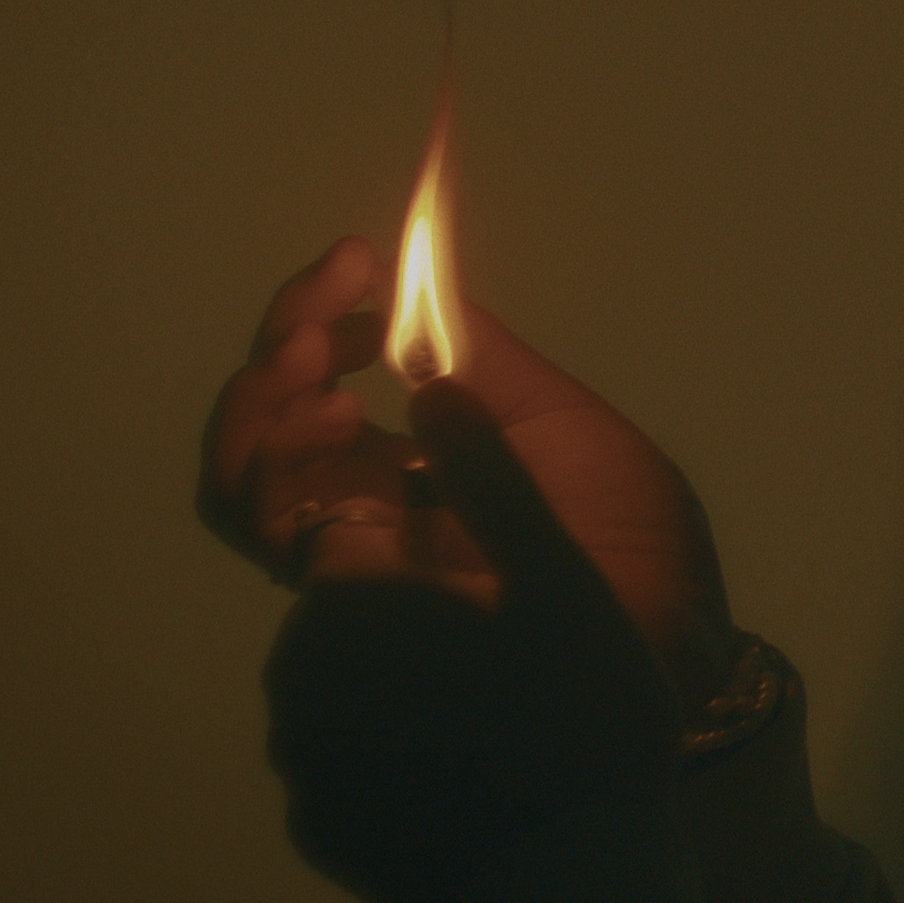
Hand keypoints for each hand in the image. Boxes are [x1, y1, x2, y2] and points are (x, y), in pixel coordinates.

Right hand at [200, 237, 740, 704]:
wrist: (657, 644)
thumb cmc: (630, 536)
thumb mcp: (562, 425)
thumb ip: (484, 367)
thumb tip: (414, 286)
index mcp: (425, 454)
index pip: (335, 374)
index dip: (326, 309)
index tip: (358, 259)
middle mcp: (370, 500)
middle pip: (273, 412)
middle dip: (285, 335)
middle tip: (333, 294)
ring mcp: (352, 547)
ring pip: (246, 468)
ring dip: (264, 396)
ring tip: (321, 358)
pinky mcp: (344, 590)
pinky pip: (269, 523)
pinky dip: (277, 456)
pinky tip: (337, 415)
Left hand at [265, 381, 680, 902]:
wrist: (567, 896)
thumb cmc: (574, 717)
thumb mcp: (558, 576)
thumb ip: (490, 473)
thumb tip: (429, 382)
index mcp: (348, 590)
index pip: (324, 493)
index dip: (353, 444)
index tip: (406, 430)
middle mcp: (298, 667)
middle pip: (330, 581)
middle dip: (383, 550)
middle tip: (475, 558)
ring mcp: (303, 756)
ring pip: (340, 665)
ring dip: (393, 641)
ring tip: (492, 658)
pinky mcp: (320, 825)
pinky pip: (347, 744)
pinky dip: (391, 720)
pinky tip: (468, 733)